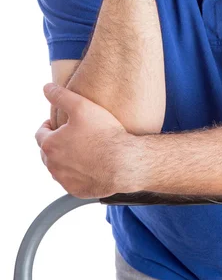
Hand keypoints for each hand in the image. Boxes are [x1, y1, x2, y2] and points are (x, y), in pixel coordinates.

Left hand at [35, 83, 135, 198]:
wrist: (124, 162)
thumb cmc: (103, 133)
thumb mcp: (81, 106)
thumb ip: (61, 96)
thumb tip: (46, 88)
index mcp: (50, 145)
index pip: (40, 133)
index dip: (49, 125)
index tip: (60, 122)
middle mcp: (53, 166)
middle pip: (47, 152)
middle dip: (55, 142)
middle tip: (71, 134)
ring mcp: (64, 181)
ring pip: (57, 168)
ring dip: (64, 158)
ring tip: (81, 148)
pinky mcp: (77, 191)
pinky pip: (71, 180)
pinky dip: (76, 172)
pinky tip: (89, 163)